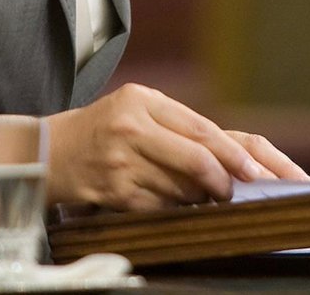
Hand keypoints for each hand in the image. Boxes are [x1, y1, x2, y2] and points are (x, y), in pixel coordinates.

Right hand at [44, 84, 309, 211]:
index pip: (200, 128)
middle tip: (242, 190)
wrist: (51, 151)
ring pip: (181, 188)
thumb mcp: (137, 108)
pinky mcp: (115, 192)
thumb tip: (228, 157)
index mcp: (143, 99)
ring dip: (200, 197)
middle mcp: (132, 127)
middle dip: (225, 178)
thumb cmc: (104, 128)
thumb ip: (177, 126)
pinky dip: (174, 209)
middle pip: (195, 158)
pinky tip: (173, 204)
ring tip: (202, 194)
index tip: (257, 171)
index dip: (233, 152)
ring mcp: (122, 162)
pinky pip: (160, 207)